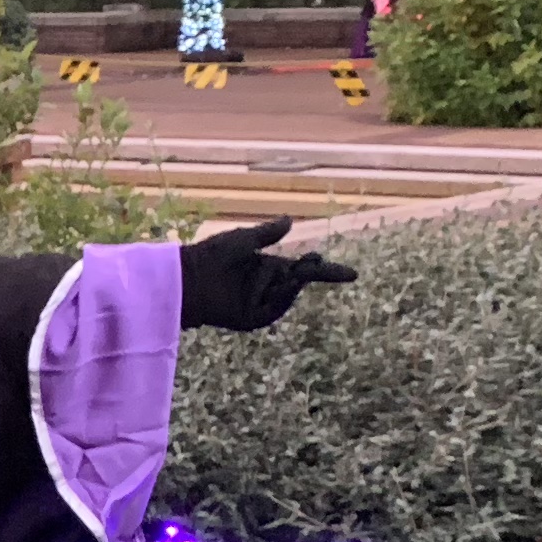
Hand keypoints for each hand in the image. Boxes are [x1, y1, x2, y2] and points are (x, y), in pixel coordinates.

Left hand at [179, 215, 357, 333]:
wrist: (188, 277)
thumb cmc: (211, 255)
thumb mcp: (243, 240)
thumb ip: (267, 233)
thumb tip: (290, 220)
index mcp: (268, 267)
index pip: (304, 270)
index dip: (327, 271)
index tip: (352, 274)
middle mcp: (267, 287)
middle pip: (298, 282)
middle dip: (308, 273)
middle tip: (313, 263)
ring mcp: (259, 305)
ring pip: (287, 296)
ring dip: (289, 285)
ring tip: (287, 273)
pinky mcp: (250, 320)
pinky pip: (272, 312)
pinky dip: (277, 300)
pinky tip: (275, 288)